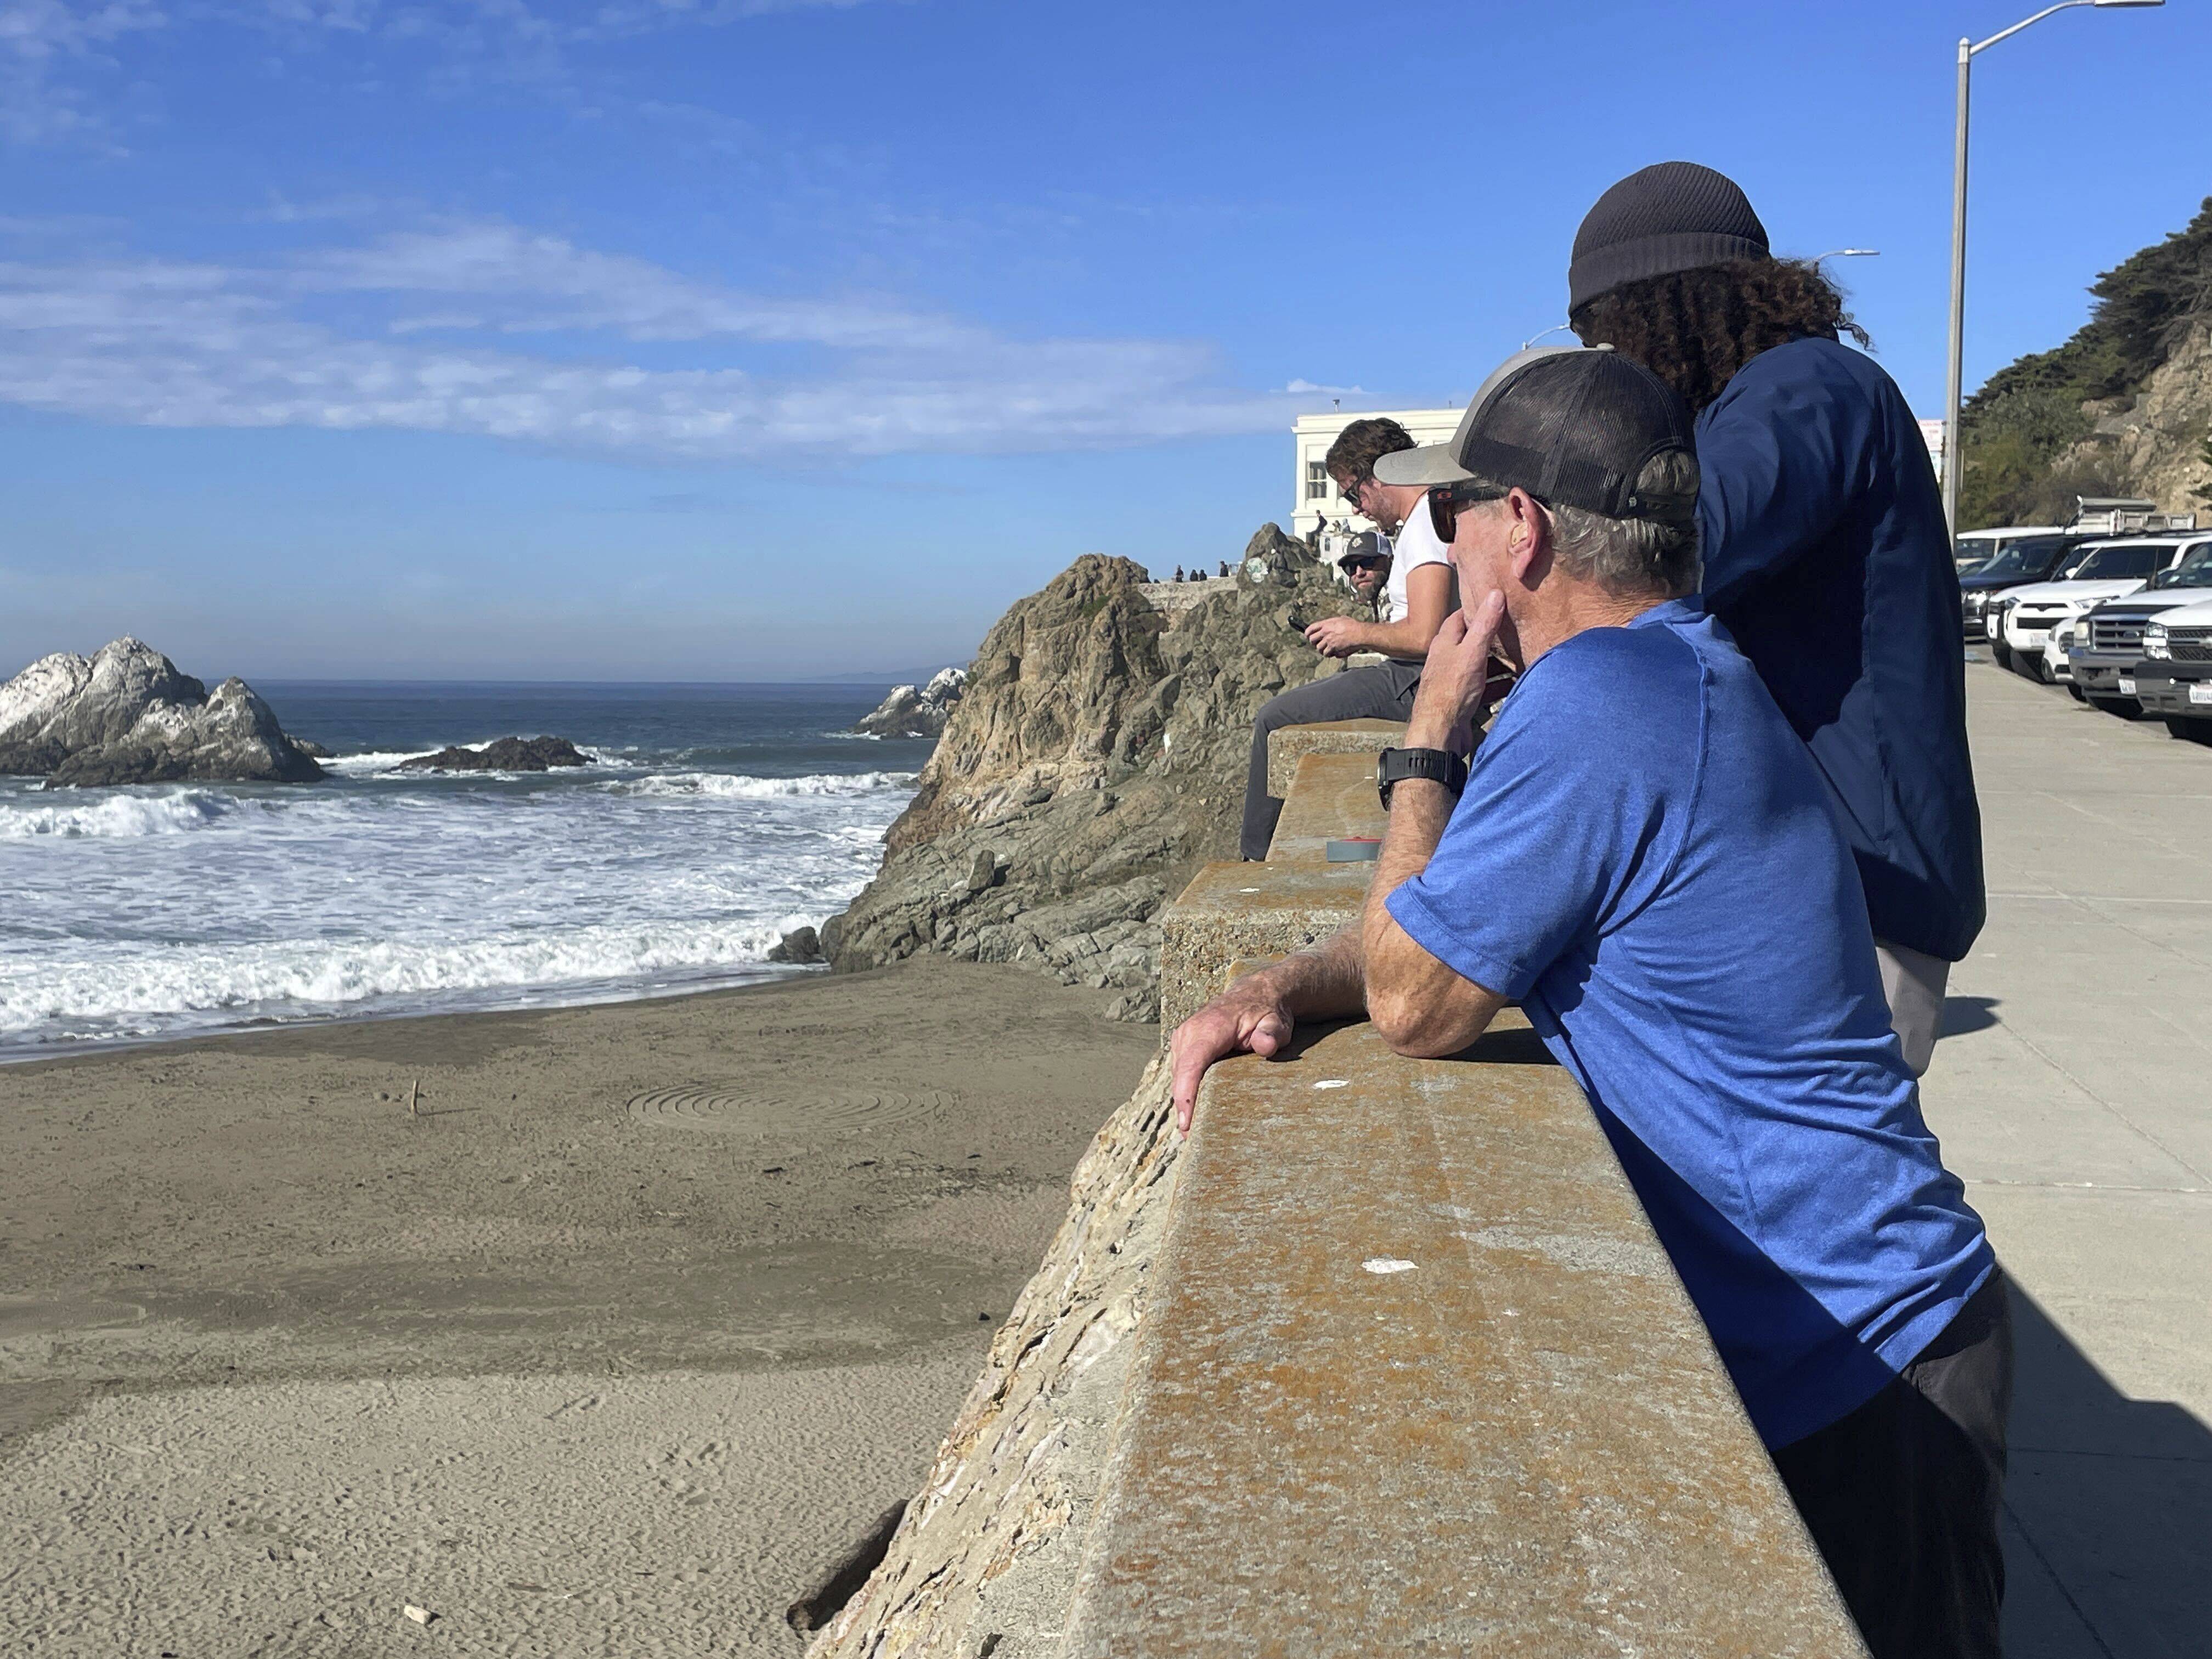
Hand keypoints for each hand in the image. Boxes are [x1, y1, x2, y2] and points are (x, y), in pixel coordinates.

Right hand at [1168, 974, 1295, 1132]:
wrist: (1255, 995)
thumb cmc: (1266, 1013)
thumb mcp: (1276, 1022)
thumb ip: (1272, 1033)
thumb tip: (1266, 1045)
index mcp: (1208, 1028)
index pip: (1191, 1064)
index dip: (1186, 1095)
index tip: (1186, 1124)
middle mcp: (1189, 1033)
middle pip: (1180, 1077)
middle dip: (1184, 1109)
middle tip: (1194, 1143)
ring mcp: (1182, 1040)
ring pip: (1178, 1078)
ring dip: (1184, 1104)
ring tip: (1194, 1135)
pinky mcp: (1183, 1047)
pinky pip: (1181, 1074)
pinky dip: (1186, 1093)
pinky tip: (1194, 1114)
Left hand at [1303, 615, 1364, 657]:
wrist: (1359, 633)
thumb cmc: (1353, 626)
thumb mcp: (1341, 619)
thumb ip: (1333, 622)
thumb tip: (1331, 623)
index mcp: (1326, 624)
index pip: (1310, 628)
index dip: (1307, 633)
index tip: (1308, 636)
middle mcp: (1325, 632)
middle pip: (1312, 640)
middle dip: (1314, 643)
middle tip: (1317, 644)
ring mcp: (1328, 640)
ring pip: (1318, 648)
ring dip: (1321, 649)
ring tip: (1326, 649)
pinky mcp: (1333, 648)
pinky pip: (1326, 653)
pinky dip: (1328, 654)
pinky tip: (1332, 652)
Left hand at [1407, 590, 1507, 749]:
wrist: (1441, 732)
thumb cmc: (1450, 690)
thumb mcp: (1472, 652)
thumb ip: (1484, 624)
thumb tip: (1495, 594)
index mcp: (1445, 642)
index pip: (1461, 617)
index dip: (1478, 607)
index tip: (1498, 600)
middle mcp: (1449, 658)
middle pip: (1474, 641)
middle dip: (1495, 636)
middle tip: (1517, 628)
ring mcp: (1457, 679)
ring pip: (1483, 664)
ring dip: (1501, 661)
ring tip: (1523, 653)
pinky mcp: (1466, 698)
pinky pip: (1487, 686)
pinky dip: (1501, 683)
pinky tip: (1517, 681)